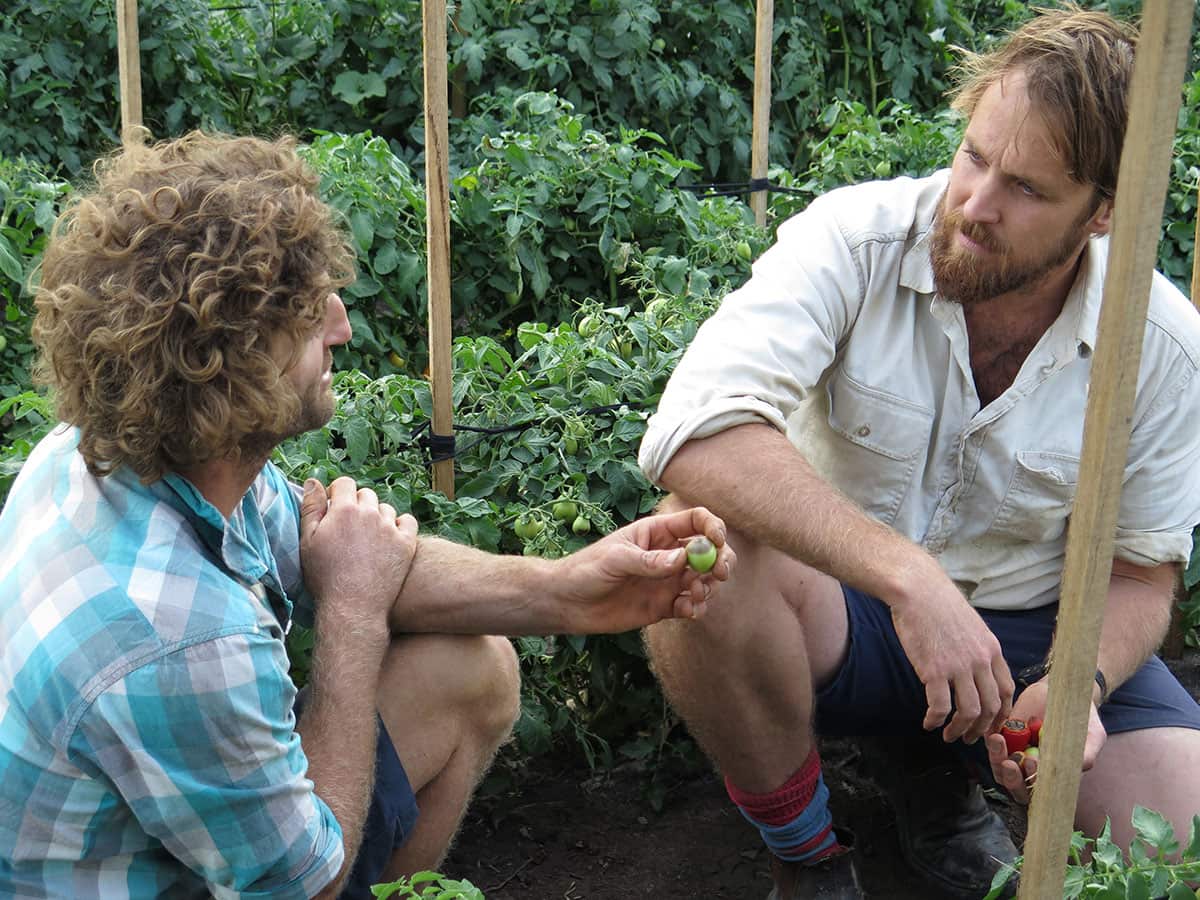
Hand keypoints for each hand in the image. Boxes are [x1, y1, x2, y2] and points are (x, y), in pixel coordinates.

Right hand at [300, 476, 418, 632]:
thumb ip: (311, 508)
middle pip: (366, 494)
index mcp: (344, 510)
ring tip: (368, 538)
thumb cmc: (325, 576)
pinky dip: (399, 525)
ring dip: (377, 516)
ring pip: (385, 508)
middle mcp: (370, 513)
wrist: (353, 606)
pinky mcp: (406, 543)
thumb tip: (313, 481)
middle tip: (350, 527)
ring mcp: (391, 528)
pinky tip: (390, 537)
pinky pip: (407, 521)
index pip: (345, 483)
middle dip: (357, 505)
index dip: (338, 493)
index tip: (335, 508)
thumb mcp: (307, 541)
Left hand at [553, 506, 735, 632]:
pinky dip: (696, 608)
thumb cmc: (586, 569)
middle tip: (719, 574)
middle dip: (721, 560)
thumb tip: (683, 559)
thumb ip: (648, 560)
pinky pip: (690, 605)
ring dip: (708, 588)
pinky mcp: (664, 605)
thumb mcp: (615, 559)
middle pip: (709, 551)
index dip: (712, 528)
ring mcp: (667, 581)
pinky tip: (687, 611)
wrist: (569, 603)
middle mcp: (668, 555)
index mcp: (657, 532)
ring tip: (692, 596)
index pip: (695, 521)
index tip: (717, 543)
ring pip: (704, 580)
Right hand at [889, 571, 1013, 743]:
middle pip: (990, 706)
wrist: (918, 590)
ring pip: (969, 712)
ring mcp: (959, 667)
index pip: (1007, 690)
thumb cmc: (938, 604)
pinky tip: (928, 723)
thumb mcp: (971, 625)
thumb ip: (977, 648)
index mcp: (992, 649)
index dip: (1001, 713)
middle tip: (970, 738)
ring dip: (960, 730)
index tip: (992, 724)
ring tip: (949, 736)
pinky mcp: (935, 671)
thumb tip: (975, 667)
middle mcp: (980, 661)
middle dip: (981, 728)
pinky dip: (935, 720)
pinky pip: (940, 706)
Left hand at [983, 678, 1106, 804]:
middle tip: (1010, 763)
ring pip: (999, 768)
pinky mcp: (1003, 736)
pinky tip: (995, 735)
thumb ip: (1087, 755)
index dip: (1033, 784)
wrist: (1064, 692)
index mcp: (1054, 776)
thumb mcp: (1092, 736)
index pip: (1040, 792)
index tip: (1031, 764)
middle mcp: (1032, 769)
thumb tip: (1079, 769)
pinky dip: (991, 743)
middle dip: (1011, 778)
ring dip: (996, 758)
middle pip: (1015, 786)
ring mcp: (1015, 753)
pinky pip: (991, 745)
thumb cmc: (1082, 720)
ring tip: (999, 741)